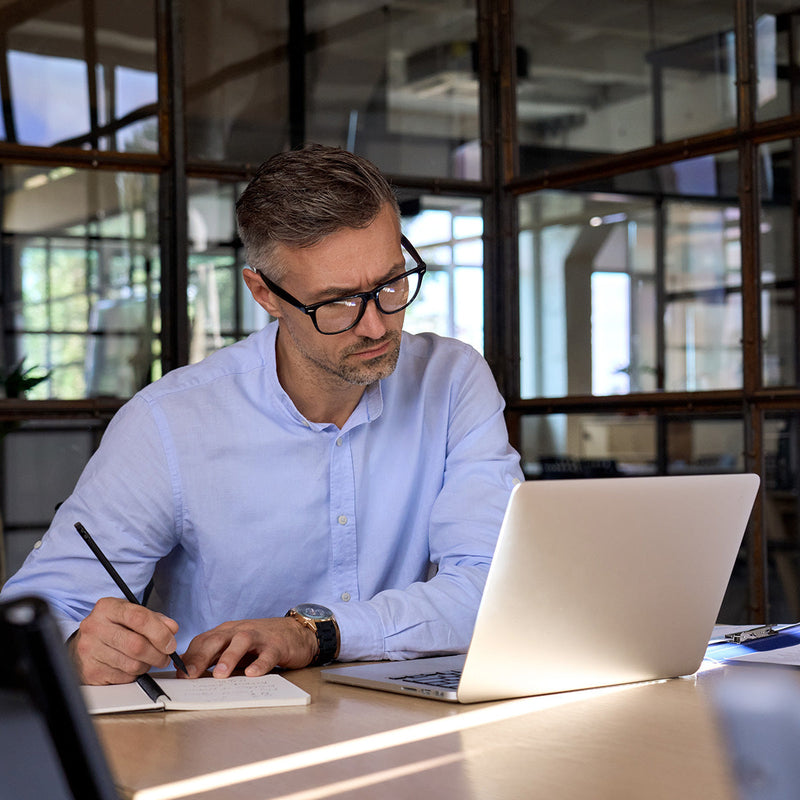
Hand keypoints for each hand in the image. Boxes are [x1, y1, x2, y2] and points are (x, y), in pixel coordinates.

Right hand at [69, 597, 180, 684]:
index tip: (171, 642)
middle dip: (158, 653)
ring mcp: (90, 650)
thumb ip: (155, 619)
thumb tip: (172, 629)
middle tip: (165, 656)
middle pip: (137, 645)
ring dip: (147, 665)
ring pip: (132, 664)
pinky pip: (124, 677)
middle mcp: (95, 627)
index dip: (160, 632)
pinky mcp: (91, 671)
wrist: (83, 644)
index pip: (139, 618)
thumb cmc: (112, 627)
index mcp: (107, 608)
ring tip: (148, 659)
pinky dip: (134, 674)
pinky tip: (131, 666)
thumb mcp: (131, 614)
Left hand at [181, 617, 317, 678]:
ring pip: (241, 642)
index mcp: (226, 632)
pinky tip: (253, 674)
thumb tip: (190, 675)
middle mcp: (239, 631)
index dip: (190, 657)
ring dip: (228, 657)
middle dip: (201, 657)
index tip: (179, 675)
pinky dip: (259, 664)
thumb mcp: (235, 649)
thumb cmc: (261, 643)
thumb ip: (216, 658)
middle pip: (217, 639)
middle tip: (190, 676)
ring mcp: (259, 637)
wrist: (296, 632)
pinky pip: (267, 654)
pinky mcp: (277, 645)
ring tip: (220, 675)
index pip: (203, 641)